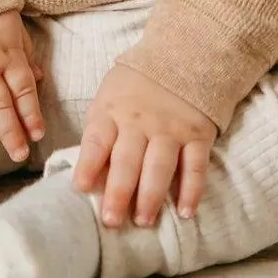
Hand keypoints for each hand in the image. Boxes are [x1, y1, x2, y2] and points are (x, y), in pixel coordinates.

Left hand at [71, 63, 216, 228]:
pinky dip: (192, 189)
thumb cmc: (134, 87)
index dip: (88, 164)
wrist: (180, 56)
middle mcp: (140, 121)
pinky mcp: (197, 134)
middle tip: (111, 221)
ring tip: (143, 221)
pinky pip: (195, 165)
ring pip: (159, 165)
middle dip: (118, 192)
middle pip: (127, 160)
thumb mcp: (109, 99)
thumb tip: (88, 179)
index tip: (80, 188)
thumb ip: (100, 134)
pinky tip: (186, 212)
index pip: (97, 140)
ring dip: (151, 195)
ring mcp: (170, 128)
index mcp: (112, 111)